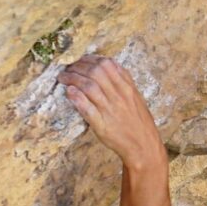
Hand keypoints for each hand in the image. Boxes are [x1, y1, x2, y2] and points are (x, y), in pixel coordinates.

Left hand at [60, 55, 165, 170]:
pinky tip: (69, 92)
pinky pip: (87, 109)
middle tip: (67, 68)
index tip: (79, 60)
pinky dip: (77, 98)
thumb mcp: (135, 97)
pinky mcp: (102, 125)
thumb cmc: (138, 121)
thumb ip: (124, 80)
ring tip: (63, 78)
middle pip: (95, 72)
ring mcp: (110, 110)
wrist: (144, 146)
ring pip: (89, 87)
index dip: (89, 59)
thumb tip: (109, 64)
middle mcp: (119, 96)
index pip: (107, 64)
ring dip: (73, 79)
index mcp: (127, 88)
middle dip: (78, 67)